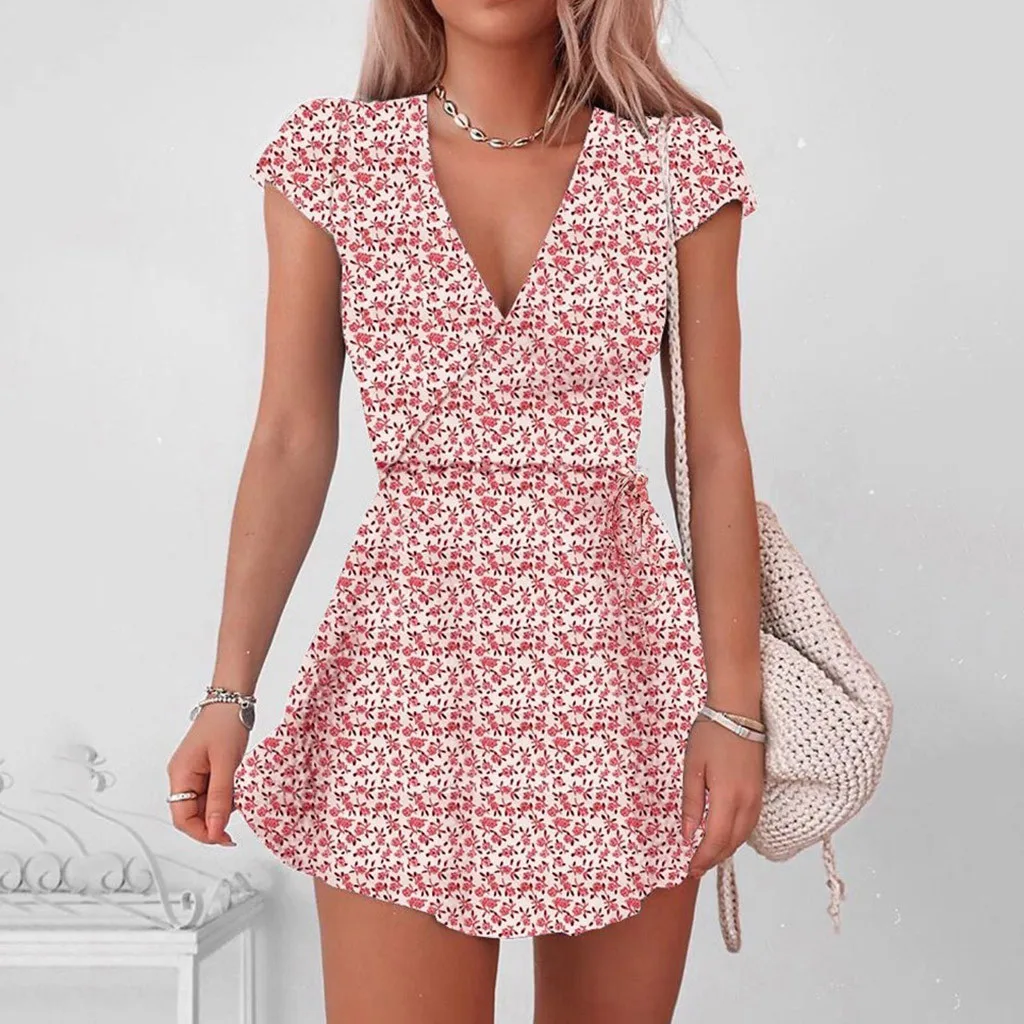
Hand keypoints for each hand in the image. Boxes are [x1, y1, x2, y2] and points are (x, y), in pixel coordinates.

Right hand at [166, 702, 249, 845]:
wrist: (232, 700)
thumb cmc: (225, 724)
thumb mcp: (226, 764)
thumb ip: (220, 799)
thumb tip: (215, 830)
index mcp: (180, 775)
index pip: (182, 818)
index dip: (202, 833)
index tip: (224, 838)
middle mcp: (182, 776)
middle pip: (192, 814)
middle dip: (213, 821)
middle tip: (234, 824)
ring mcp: (193, 773)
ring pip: (203, 805)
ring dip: (221, 808)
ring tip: (237, 795)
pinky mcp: (205, 769)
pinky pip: (211, 792)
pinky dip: (224, 796)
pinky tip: (236, 788)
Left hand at [682, 714, 764, 877]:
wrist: (738, 711)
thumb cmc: (711, 734)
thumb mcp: (692, 768)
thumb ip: (691, 804)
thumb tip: (687, 834)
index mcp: (728, 796)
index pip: (715, 840)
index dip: (702, 858)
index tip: (689, 868)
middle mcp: (747, 802)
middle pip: (732, 843)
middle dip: (713, 858)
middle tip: (695, 866)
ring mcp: (757, 797)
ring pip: (743, 836)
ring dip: (725, 849)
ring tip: (706, 855)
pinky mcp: (760, 791)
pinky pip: (750, 824)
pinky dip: (736, 836)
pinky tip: (723, 835)